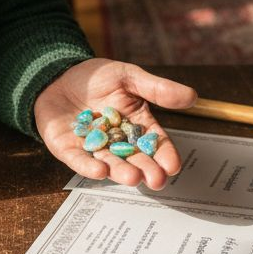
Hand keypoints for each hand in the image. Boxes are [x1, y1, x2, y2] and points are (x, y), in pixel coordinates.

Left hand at [34, 59, 195, 188]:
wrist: (60, 73)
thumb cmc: (97, 76)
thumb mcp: (130, 77)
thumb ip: (157, 89)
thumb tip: (192, 96)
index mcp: (135, 124)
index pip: (154, 142)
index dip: (164, 154)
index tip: (173, 166)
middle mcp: (116, 140)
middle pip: (133, 157)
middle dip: (146, 169)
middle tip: (157, 180)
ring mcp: (92, 146)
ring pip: (109, 162)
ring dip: (120, 171)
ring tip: (133, 177)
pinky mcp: (67, 148)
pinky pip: (78, 159)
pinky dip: (88, 166)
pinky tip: (99, 171)